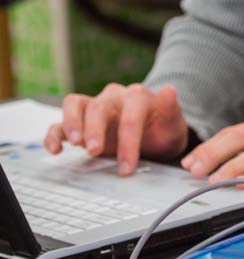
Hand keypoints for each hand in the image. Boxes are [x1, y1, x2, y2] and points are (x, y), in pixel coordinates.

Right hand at [44, 84, 188, 175]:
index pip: (131, 115)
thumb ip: (172, 108)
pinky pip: (60, 122)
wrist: (156, 133)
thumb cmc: (163, 129)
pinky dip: (54, 134)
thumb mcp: (173, 124)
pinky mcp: (79, 121)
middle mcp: (114, 97)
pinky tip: (56, 149)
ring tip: (76, 144)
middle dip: (96, 129)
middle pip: (99, 106)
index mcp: (138, 96)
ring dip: (72, 123)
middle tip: (96, 152)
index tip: (127, 167)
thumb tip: (170, 90)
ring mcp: (94, 107)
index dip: (128, 142)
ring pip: (75, 104)